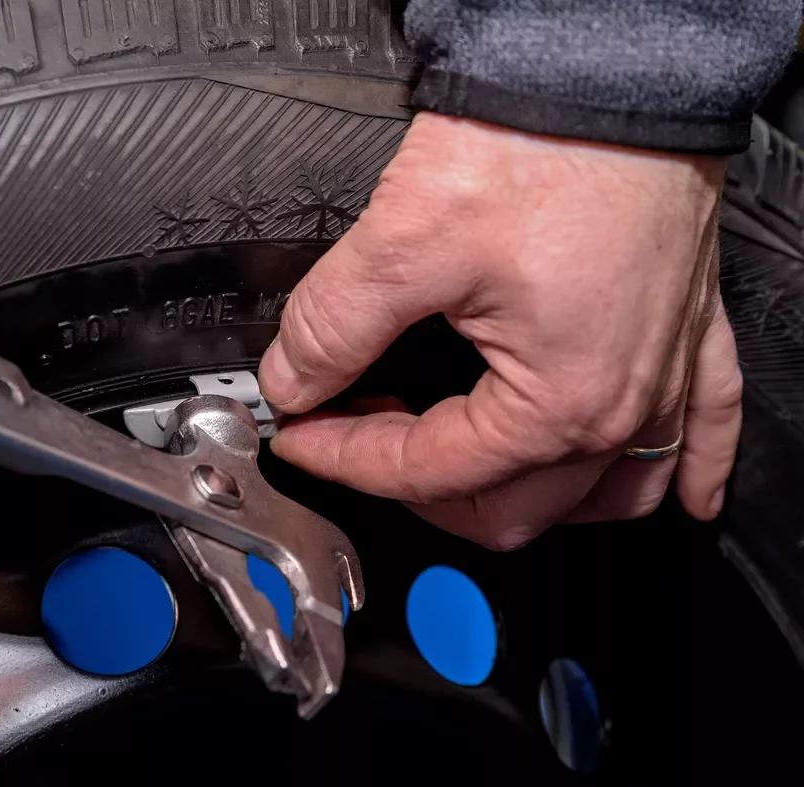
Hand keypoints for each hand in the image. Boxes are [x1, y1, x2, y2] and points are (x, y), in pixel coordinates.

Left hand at [259, 112, 739, 549]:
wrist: (609, 70)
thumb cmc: (540, 148)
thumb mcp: (403, 245)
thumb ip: (333, 328)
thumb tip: (296, 378)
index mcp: (558, 402)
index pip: (428, 469)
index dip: (345, 458)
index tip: (302, 433)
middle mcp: (624, 404)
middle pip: (509, 505)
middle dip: (420, 487)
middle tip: (358, 441)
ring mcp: (666, 371)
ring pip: (604, 492)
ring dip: (529, 495)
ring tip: (461, 469)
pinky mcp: (689, 330)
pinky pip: (702, 430)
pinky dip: (682, 470)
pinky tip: (680, 499)